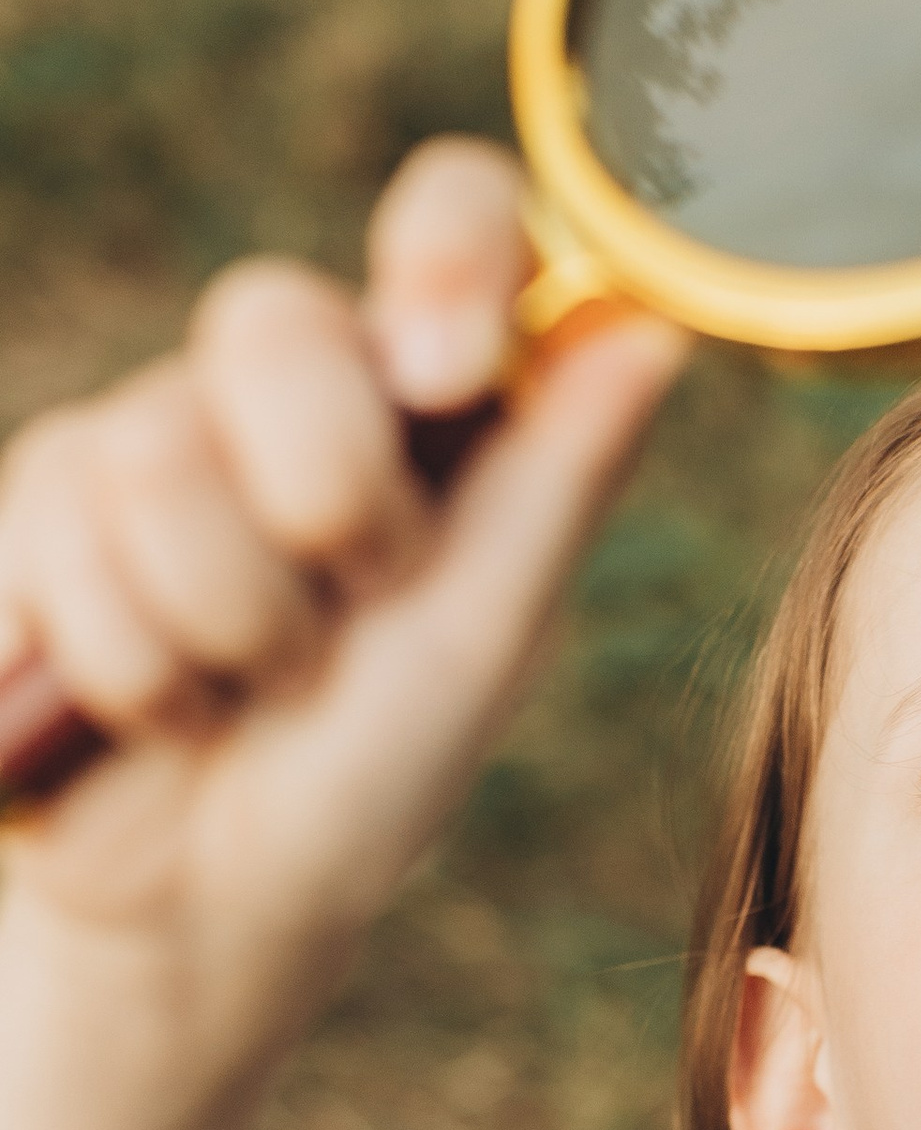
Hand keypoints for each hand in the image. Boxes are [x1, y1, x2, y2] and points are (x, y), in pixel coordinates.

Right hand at [0, 140, 685, 1073]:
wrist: (203, 915)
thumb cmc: (367, 780)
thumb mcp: (485, 637)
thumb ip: (556, 477)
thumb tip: (651, 324)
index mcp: (430, 402)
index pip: (450, 214)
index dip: (442, 246)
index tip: (444, 368)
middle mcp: (294, 390)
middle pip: (269, 316)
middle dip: (315, 499)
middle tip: (342, 614)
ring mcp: (156, 436)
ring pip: (152, 446)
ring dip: (218, 620)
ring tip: (243, 692)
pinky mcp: (40, 506)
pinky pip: (54, 523)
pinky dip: (125, 658)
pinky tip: (145, 709)